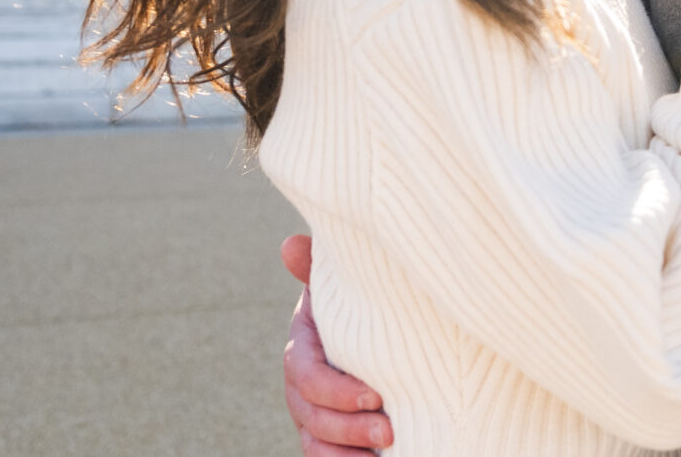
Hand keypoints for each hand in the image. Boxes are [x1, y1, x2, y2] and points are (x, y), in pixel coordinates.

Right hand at [281, 235, 392, 452]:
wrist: (374, 334)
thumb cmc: (361, 306)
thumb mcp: (342, 287)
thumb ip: (318, 269)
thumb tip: (290, 245)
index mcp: (302, 348)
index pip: (306, 375)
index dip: (337, 389)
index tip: (376, 395)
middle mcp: (300, 387)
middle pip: (312, 415)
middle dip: (349, 426)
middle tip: (390, 428)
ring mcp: (311, 415)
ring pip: (315, 443)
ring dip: (346, 451)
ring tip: (387, 449)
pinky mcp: (327, 438)